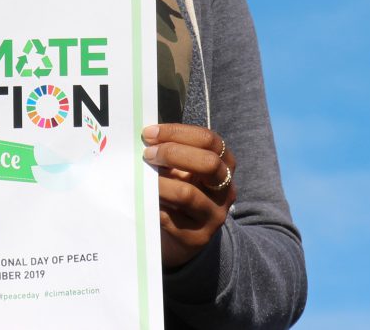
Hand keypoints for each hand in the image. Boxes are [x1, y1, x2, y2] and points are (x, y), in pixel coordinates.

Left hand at [141, 123, 236, 268]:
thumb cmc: (180, 190)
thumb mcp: (183, 168)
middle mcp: (226, 189)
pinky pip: (171, 218)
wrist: (183, 235)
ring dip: (160, 183)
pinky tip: (144, 201)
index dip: (177, 132)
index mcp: (225, 164)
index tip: (149, 133)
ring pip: (187, 193)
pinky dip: (154, 206)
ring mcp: (215, 215)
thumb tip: (146, 137)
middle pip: (208, 163)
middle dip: (172, 154)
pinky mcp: (198, 237)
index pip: (208, 140)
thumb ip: (172, 151)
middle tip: (147, 154)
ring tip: (143, 179)